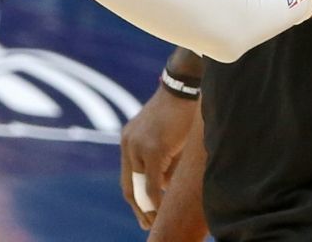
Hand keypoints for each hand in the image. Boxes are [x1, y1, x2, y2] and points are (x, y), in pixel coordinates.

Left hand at [120, 87, 198, 229]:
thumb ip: (162, 162)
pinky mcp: (153, 149)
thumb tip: (163, 188)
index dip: (135, 198)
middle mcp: (128, 143)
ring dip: (150, 205)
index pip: (127, 176)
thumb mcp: (166, 140)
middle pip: (129, 186)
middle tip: (147, 224)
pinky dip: (157, 199)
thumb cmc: (180, 111)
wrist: (184, 88)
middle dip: (139, 208)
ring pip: (140, 186)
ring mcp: (138, 146)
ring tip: (158, 218)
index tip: (143, 214)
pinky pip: (152, 183)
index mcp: (129, 140)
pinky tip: (164, 209)